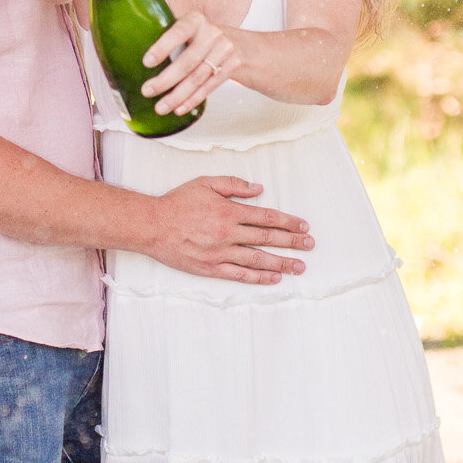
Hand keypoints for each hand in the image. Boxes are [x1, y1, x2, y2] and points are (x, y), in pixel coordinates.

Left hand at [143, 11, 239, 114]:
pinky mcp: (232, 67)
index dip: (162, 47)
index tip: (147, 62)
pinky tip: (180, 108)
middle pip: (187, 61)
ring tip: (161, 107)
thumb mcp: (192, 30)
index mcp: (196, 20)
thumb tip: (135, 57)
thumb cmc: (206, 39)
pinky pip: (209, 86)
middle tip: (147, 91)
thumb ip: (172, 38)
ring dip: (177, 95)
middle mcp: (212, 33)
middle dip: (165, 80)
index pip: (178, 32)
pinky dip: (193, 99)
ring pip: (198, 77)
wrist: (245, 45)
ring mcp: (225, 50)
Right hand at [147, 176, 313, 283]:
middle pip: (267, 238)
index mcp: (228, 211)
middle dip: (292, 242)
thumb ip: (234, 185)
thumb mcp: (205, 183)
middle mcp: (228, 233)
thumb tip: (259, 189)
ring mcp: (220, 253)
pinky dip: (258, 277)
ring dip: (281, 263)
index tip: (303, 226)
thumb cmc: (177, 203)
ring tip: (299, 266)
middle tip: (310, 246)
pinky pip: (239, 274)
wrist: (152, 225)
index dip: (288, 222)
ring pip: (258, 259)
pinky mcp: (211, 268)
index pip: (266, 217)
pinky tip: (273, 278)